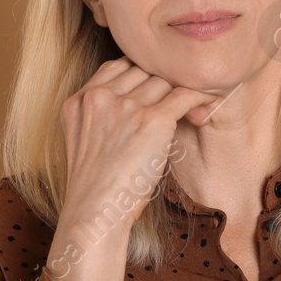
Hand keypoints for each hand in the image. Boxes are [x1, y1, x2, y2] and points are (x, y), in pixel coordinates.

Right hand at [57, 57, 217, 238]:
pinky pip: (184, 95)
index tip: (152, 94)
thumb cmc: (96, 188)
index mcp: (79, 101)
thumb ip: (100, 117)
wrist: (95, 214)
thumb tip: (133, 105)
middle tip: (174, 106)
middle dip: (160, 87)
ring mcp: (125, 107)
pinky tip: (202, 110)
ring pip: (164, 82)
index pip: (117, 67)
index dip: (139, 77)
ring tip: (189, 112)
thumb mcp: (83, 143)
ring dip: (177, 97)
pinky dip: (197, 99)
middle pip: (143, 71)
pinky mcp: (152, 120)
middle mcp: (99, 98)